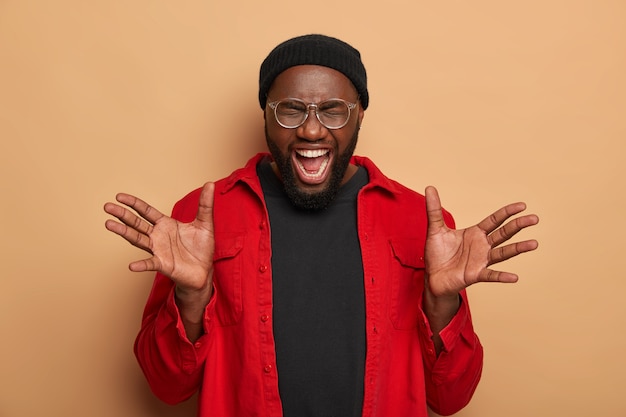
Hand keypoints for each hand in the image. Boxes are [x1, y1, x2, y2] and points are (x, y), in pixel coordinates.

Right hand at [103, 182, 215, 292]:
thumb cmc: (202, 248)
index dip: (134, 203)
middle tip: (107, 206)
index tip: (119, 196)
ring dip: (123, 232)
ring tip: (108, 224)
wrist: (204, 271)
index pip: (146, 211)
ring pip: (137, 239)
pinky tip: (132, 266)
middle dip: (122, 214)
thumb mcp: (205, 223)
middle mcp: (158, 236)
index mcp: (165, 224)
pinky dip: (141, 265)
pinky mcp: (163, 264)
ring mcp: (158, 250)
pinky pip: (150, 264)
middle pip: (136, 223)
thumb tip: (210, 184)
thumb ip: (205, 204)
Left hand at [424, 186, 538, 297]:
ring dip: (518, 248)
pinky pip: (491, 275)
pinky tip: (514, 277)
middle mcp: (482, 246)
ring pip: (503, 253)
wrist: (433, 277)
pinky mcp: (475, 275)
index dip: (507, 212)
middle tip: (535, 218)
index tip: (522, 205)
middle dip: (518, 225)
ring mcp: (481, 261)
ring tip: (534, 243)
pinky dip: (502, 276)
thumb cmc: (437, 254)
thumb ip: (434, 209)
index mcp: (475, 233)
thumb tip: (429, 188)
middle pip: (504, 233)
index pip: (495, 220)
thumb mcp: (435, 229)